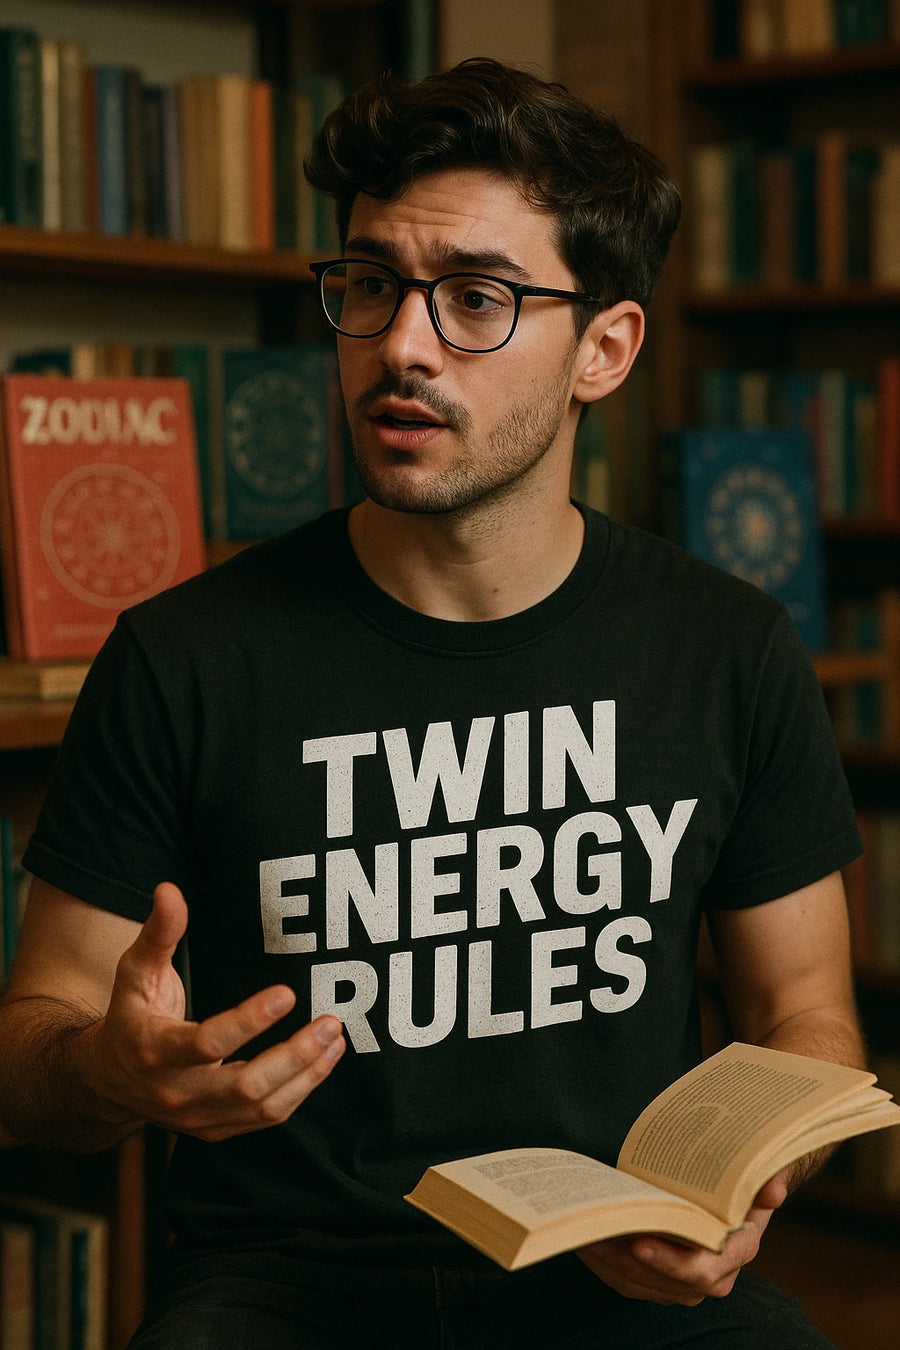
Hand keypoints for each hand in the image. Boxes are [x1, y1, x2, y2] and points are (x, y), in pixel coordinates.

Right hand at [86, 881, 344, 1141]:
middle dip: (294, 1056)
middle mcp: (176, 1092)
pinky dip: (301, 1090)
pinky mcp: (217, 1129)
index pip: (205, 1043)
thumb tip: (169, 890)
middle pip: (244, 1086)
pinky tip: (323, 1060)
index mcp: (153, 1051)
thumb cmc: (131, 1016)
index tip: (286, 994)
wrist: (110, 1082)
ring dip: (307, 1074)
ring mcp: (198, 1117)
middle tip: (330, 1023)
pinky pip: (266, 1118)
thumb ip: (158, 933)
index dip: (248, 1021)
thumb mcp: (135, 972)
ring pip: (262, 1107)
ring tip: (335, 1038)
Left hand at [577, 1172, 788, 1305]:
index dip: (669, 1261)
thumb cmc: (745, 1178)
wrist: (741, 1193)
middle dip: (626, 1259)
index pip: (701, 1269)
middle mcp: (715, 1276)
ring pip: (641, 1284)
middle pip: (663, 1280)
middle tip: (597, 1229)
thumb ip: (767, 1177)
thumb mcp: (761, 1171)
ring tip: (584, 1230)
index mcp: (738, 1250)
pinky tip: (585, 1240)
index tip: (639, 1242)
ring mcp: (687, 1284)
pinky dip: (605, 1265)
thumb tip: (773, 1189)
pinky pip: (629, 1282)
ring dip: (609, 1262)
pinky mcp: (664, 1283)